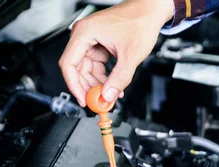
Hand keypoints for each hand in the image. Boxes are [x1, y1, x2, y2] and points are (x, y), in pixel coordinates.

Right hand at [59, 0, 174, 106]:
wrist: (150, 12)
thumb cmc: (140, 22)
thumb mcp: (130, 56)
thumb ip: (119, 79)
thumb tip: (108, 95)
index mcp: (85, 33)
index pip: (68, 64)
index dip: (74, 85)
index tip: (83, 99)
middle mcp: (84, 35)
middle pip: (76, 68)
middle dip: (87, 87)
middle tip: (98, 101)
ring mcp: (91, 39)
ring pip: (86, 69)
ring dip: (97, 83)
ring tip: (109, 94)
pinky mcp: (98, 44)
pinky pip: (95, 65)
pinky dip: (103, 76)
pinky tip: (112, 84)